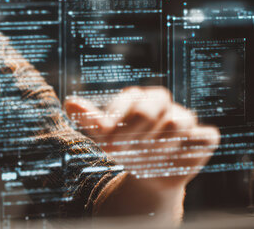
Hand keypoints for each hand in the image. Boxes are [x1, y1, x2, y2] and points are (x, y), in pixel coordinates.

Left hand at [64, 87, 219, 221]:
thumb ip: (90, 119)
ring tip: (146, 156)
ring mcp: (186, 118)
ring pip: (175, 124)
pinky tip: (172, 160)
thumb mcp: (105, 136)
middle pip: (151, 108)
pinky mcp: (204, 137)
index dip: (117, 123)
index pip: (130, 99)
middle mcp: (164, 103)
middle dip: (133, 133)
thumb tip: (70, 102)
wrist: (146, 177)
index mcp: (140, 97)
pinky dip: (186, 151)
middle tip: (122, 151)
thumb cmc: (125, 148)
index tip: (106, 144)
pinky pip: (202, 137)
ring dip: (155, 146)